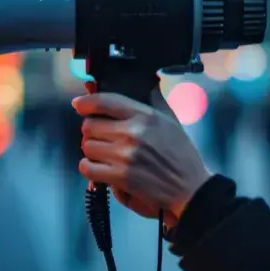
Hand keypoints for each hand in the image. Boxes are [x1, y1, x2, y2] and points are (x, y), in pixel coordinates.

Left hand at [72, 84, 211, 226]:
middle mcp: (132, 133)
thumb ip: (153, 99)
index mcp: (144, 116)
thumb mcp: (170, 120)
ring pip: (87, 146)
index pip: (105, 101)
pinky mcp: (120, 177)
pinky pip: (87, 167)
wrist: (191, 189)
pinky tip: (100, 167)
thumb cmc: (180, 154)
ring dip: (92, 150)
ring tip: (104, 153)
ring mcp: (125, 155)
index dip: (86, 102)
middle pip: (89, 125)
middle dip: (91, 131)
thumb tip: (145, 80)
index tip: (78, 104)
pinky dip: (89, 167)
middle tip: (101, 137)